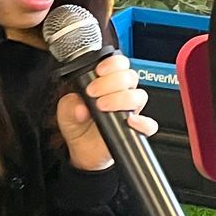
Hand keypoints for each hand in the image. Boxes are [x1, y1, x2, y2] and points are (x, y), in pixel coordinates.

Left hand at [56, 52, 156, 171]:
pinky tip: (128, 121)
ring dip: (121, 98)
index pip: (119, 64)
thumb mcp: (66, 111)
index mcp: (108, 83)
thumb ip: (70, 105)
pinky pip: (149, 124)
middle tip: (94, 93)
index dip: (112, 64)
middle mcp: (122, 94)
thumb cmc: (78, 126)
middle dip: (111, 82)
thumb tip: (80, 107)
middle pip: (130, 76)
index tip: (98, 72)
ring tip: (102, 106)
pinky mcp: (136, 130)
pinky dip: (142, 122)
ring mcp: (130, 111)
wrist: (82, 151)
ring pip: (139, 96)